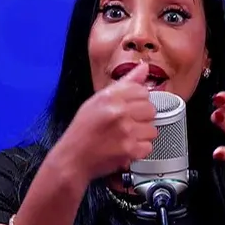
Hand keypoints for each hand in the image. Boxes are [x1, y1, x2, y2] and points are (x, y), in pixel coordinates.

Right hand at [54, 61, 156, 181]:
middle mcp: (119, 112)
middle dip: (141, 118)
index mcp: (110, 97)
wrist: (73, 158)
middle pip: (151, 110)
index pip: (142, 91)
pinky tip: (126, 147)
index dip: (137, 101)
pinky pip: (149, 146)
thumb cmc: (83, 129)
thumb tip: (144, 67)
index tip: (128, 108)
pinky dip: (139, 149)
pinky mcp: (130, 150)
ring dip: (141, 135)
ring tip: (125, 136)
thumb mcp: (97, 100)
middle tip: (126, 124)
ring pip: (152, 129)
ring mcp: (126, 131)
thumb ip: (125, 83)